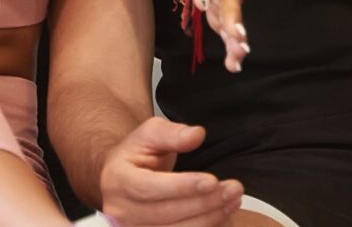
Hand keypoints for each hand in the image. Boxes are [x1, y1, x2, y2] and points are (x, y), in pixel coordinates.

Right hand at [96, 117, 245, 225]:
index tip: (212, 181)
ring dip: (209, 218)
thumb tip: (196, 135)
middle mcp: (120, 210)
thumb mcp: (150, 134)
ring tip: (233, 200)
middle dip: (204, 202)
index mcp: (117, 179)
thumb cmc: (137, 155)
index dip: (182, 187)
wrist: (122, 178)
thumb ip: (172, 133)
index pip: (149, 188)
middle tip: (234, 189)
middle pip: (166, 213)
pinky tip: (222, 215)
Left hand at [122, 0, 250, 71]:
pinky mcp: (227, 10)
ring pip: (234, 18)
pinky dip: (234, 47)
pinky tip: (234, 65)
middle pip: (228, 1)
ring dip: (236, 37)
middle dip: (233, 19)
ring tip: (239, 53)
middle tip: (237, 35)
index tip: (202, 3)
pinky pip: (232, 29)